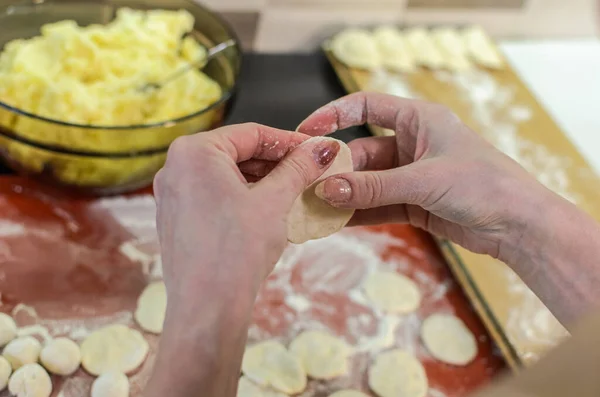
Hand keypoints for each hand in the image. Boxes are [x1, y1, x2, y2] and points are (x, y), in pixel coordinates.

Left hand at [154, 123, 340, 305]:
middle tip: (310, 173)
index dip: (290, 141)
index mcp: (193, 152)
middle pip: (238, 154)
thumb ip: (299, 168)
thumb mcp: (275, 201)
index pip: (252, 133)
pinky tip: (272, 212)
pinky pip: (217, 197)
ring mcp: (174, 195)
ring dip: (265, 183)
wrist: (208, 307)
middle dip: (278, 164)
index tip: (315, 150)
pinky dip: (245, 199)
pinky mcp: (178, 219)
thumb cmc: (236, 251)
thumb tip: (321, 149)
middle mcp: (176, 168)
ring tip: (297, 193)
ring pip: (229, 177)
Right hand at [293, 92, 555, 263]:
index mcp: (418, 120)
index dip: (333, 115)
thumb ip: (373, 187)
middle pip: (361, 152)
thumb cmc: (485, 185)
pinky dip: (358, 213)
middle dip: (336, 170)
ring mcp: (411, 175)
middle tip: (308, 186)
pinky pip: (377, 205)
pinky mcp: (413, 203)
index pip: (365, 107)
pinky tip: (336, 222)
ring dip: (343, 195)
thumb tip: (327, 190)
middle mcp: (412, 144)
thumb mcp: (424, 181)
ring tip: (315, 208)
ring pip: (366, 182)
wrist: (519, 226)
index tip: (305, 131)